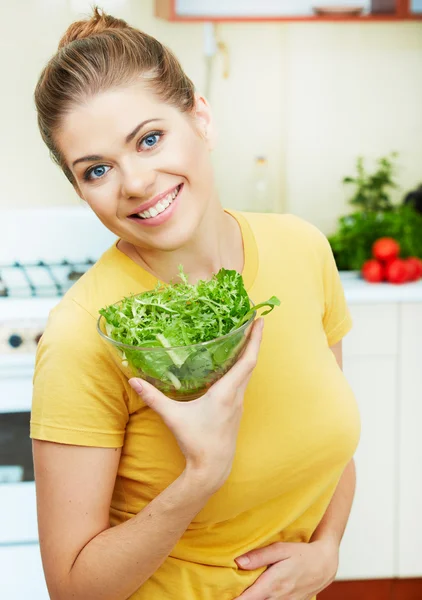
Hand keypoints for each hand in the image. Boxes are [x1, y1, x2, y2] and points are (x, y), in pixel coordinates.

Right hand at [129, 318, 263, 494]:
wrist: (213, 468)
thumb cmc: (196, 442)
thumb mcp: (173, 417)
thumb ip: (154, 398)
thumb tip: (134, 380)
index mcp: (226, 392)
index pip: (247, 360)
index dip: (254, 340)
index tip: (259, 321)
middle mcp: (237, 395)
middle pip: (250, 363)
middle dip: (253, 341)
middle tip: (253, 321)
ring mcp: (238, 404)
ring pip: (247, 373)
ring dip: (248, 354)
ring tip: (244, 338)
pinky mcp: (235, 410)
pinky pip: (242, 383)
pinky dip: (241, 369)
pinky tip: (232, 366)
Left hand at [234, 539, 338, 598]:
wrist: (324, 565)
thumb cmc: (301, 553)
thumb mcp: (281, 549)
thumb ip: (260, 556)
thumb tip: (238, 561)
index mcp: (274, 583)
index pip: (249, 598)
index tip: (222, 597)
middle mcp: (278, 597)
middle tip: (226, 594)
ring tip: (239, 594)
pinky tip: (257, 595)